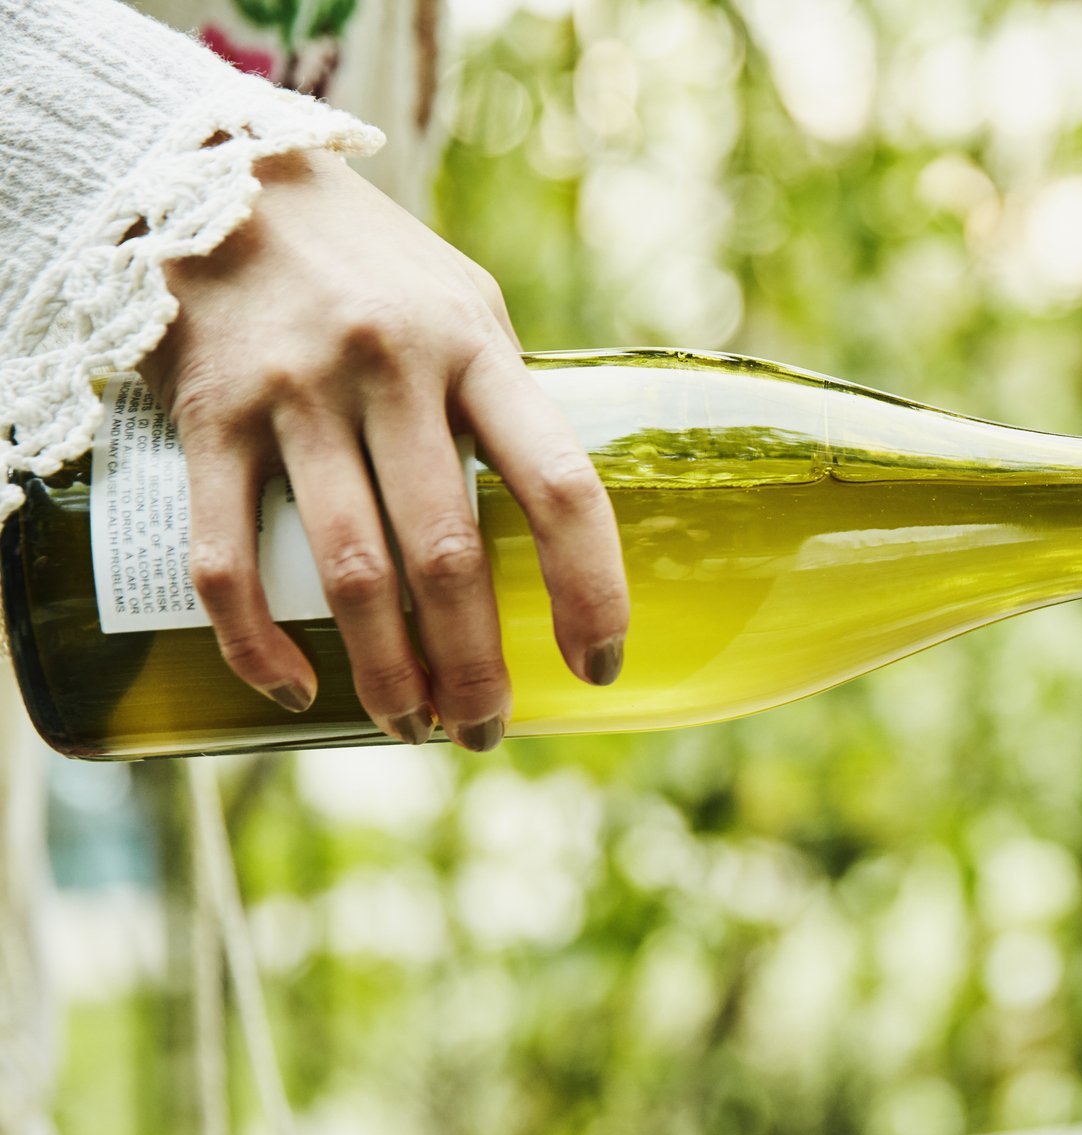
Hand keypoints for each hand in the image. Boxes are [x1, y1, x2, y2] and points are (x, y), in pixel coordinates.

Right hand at [138, 149, 628, 749]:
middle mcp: (393, 372)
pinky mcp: (208, 417)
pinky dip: (258, 639)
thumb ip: (509, 402)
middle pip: (449, 555)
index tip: (599, 665)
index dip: (592, 589)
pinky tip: (295, 685)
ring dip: (386, 671)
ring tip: (410, 729)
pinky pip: (227, 557)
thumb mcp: (468, 307)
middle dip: (474, 665)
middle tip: (484, 730)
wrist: (226, 181)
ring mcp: (296, 396)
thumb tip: (563, 523)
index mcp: (478, 351)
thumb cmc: (376, 268)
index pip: (560, 486)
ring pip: (349, 570)